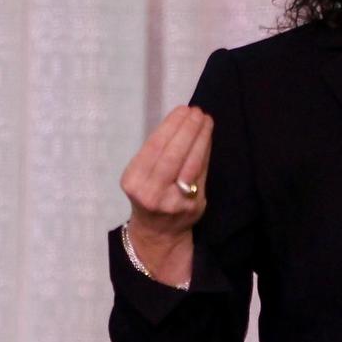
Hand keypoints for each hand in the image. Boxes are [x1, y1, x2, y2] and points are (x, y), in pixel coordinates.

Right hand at [119, 106, 212, 281]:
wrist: (158, 232)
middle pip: (173, 155)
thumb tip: (180, 121)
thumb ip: (157, 153)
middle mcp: (152, 193)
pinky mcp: (193, 206)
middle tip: (197, 111)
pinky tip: (207, 138)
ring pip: (191, 164)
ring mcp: (174, 201)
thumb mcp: (141, 175)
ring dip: (200, 138)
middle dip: (187, 129)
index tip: (182, 110)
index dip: (170, 126)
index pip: (154, 147)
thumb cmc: (149, 194)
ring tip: (206, 120)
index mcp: (133, 181)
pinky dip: (205, 153)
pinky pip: (201, 173)